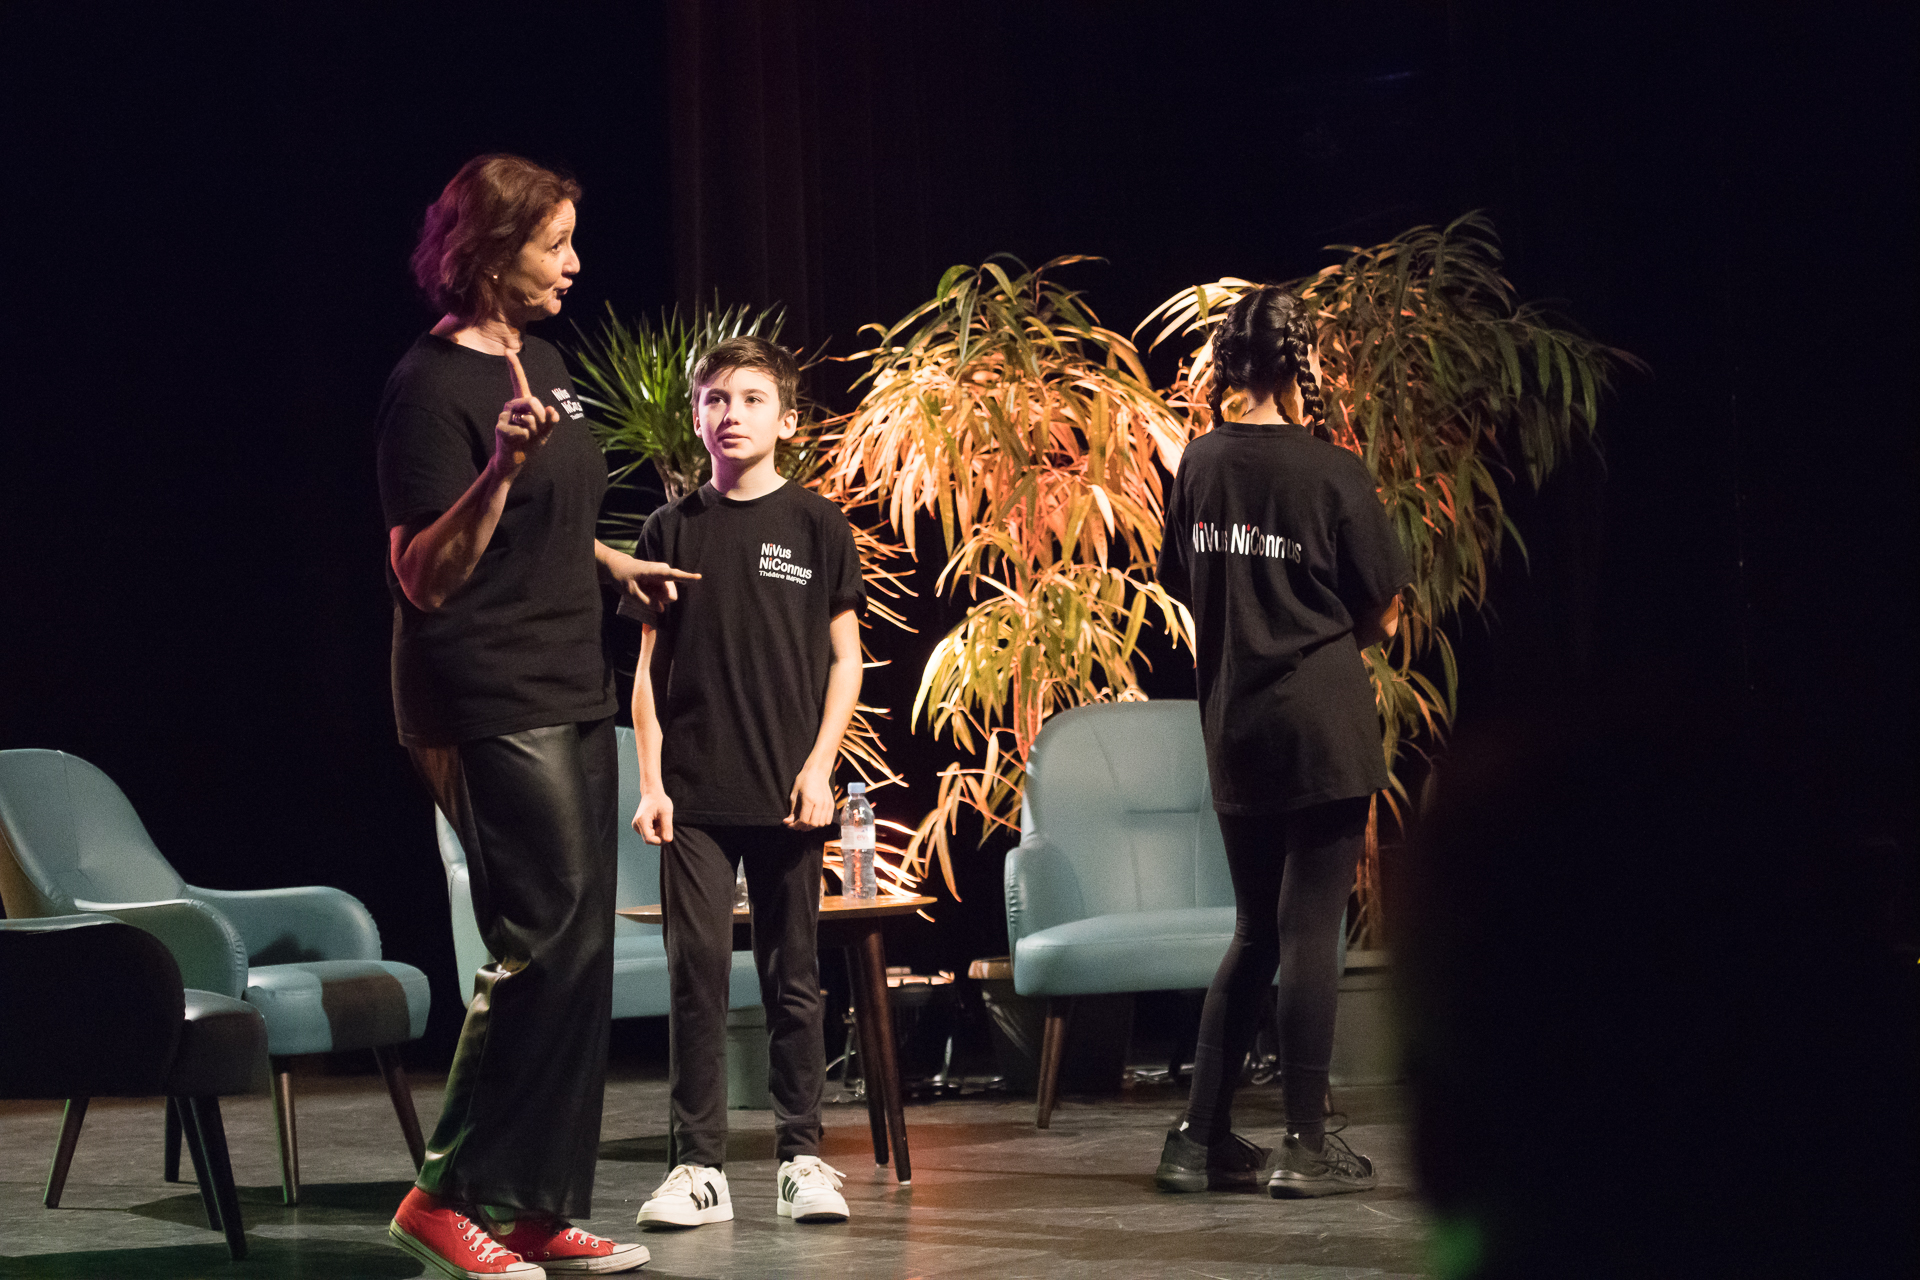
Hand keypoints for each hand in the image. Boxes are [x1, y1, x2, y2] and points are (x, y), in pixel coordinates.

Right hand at [490, 348, 559, 479]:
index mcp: (523, 404)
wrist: (516, 460)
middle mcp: (511, 406)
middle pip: (533, 401)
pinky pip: (522, 431)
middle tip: (536, 431)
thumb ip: (551, 421)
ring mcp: (504, 416)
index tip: (508, 350)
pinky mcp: (500, 428)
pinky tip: (517, 442)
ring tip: (525, 437)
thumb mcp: (545, 432)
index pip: (519, 381)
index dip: (515, 366)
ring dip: (534, 431)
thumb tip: (553, 410)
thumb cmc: (530, 444)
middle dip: (541, 417)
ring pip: (529, 418)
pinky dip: (525, 439)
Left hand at [610, 553, 701, 610]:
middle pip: (670, 596)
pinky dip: (655, 596)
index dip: (686, 577)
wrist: (618, 566)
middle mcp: (663, 572)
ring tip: (642, 590)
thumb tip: (661, 609)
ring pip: (667, 597)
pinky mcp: (662, 580)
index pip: (673, 575)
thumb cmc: (622, 576)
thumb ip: (645, 601)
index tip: (699, 577)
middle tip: (643, 593)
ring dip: (656, 598)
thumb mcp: (629, 592)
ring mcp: (664, 576)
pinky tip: (646, 590)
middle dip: (660, 600)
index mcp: (655, 572)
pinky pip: (663, 594)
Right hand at [633, 793, 674, 844]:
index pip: (649, 839)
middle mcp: (636, 824)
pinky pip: (649, 833)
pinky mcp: (639, 826)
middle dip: (659, 836)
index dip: (660, 841)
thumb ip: (667, 827)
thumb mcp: (667, 812)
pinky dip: (655, 830)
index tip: (668, 835)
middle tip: (666, 825)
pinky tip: (657, 821)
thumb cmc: (660, 801)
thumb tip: (668, 841)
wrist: (652, 793)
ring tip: (661, 821)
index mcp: (641, 821)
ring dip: (658, 833)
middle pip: (649, 839)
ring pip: (649, 837)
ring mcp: (637, 826)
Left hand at [784, 763, 833, 829]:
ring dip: (813, 826)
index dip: (796, 825)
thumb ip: (792, 810)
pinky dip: (821, 822)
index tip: (791, 824)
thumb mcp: (794, 794)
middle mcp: (820, 803)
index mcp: (809, 800)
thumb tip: (788, 822)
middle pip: (813, 824)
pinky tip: (814, 818)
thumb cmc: (803, 781)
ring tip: (806, 822)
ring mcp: (827, 804)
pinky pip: (828, 820)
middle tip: (797, 824)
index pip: (804, 820)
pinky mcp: (832, 804)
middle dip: (803, 827)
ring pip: (821, 824)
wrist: (818, 772)